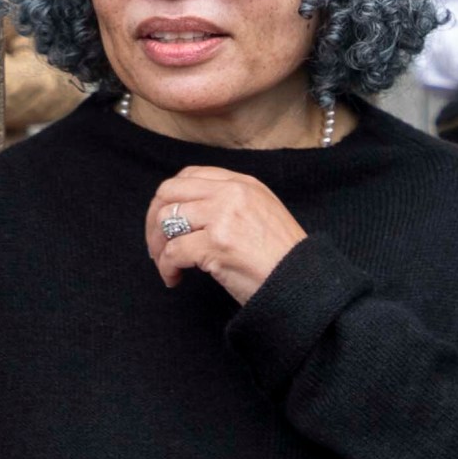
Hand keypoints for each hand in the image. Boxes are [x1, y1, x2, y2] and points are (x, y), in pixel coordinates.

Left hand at [145, 165, 307, 303]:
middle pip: (169, 192)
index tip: (166, 222)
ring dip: (158, 247)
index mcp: (242, 183)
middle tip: (155, 245)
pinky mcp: (216, 244)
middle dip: (154, 219)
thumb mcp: (262, 212)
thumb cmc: (282, 257)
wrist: (304, 283)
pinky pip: (173, 251)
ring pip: (167, 220)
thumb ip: (230, 203)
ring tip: (166, 266)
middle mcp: (232, 193)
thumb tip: (188, 212)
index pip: (190, 176)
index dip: (170, 198)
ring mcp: (223, 216)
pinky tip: (174, 279)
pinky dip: (166, 268)